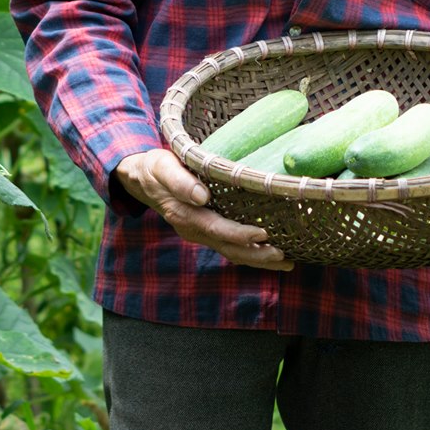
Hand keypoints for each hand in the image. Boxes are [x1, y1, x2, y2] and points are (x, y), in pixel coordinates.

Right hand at [114, 149, 293, 271]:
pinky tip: (271, 255)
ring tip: (287, 262)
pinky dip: (250, 253)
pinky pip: (230, 247)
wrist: (142, 178)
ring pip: (231, 252)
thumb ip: (180, 182)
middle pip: (229, 248)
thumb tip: (202, 196)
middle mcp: (194, 230)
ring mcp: (200, 233)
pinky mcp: (206, 231)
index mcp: (185, 215)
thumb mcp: (162, 167)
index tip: (263, 234)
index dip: (240, 234)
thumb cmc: (155, 168)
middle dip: (257, 255)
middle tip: (285, 256)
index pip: (217, 228)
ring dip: (258, 260)